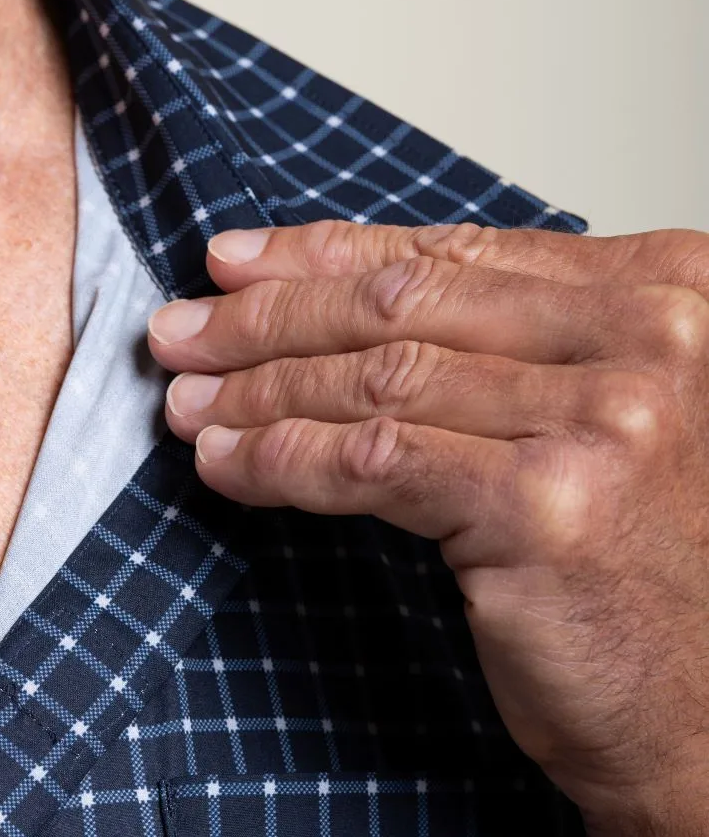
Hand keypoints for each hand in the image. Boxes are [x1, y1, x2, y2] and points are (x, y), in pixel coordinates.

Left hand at [150, 220, 708, 836]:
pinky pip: (372, 460)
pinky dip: (282, 459)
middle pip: (407, 302)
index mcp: (669, 294)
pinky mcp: (542, 504)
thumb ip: (521, 357)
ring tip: (185, 403)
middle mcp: (648, 338)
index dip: (326, 254)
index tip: (235, 264)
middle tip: (178, 330)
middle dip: (269, 313)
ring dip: (259, 389)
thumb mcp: (606, 429)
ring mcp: (600, 419)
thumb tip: (352, 302)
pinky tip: (227, 465)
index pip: (459, 251)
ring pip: (378, 378)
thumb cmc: (653, 584)